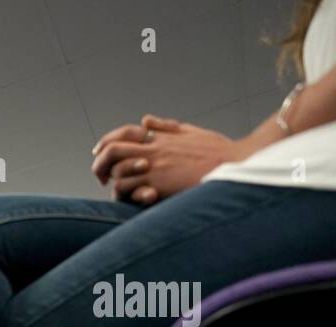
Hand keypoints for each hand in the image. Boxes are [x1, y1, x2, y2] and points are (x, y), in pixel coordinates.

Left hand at [92, 115, 242, 204]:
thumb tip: (145, 120)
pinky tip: (131, 199)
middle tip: (101, 177)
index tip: (100, 153)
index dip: (107, 143)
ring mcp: (156, 167)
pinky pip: (130, 190)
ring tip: (119, 191)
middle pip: (113, 151)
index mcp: (160, 137)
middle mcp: (154, 150)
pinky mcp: (160, 184)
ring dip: (115, 183)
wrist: (235, 164)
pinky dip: (126, 195)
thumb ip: (166, 127)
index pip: (123, 134)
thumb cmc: (217, 151)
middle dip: (100, 164)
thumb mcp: (191, 132)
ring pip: (118, 173)